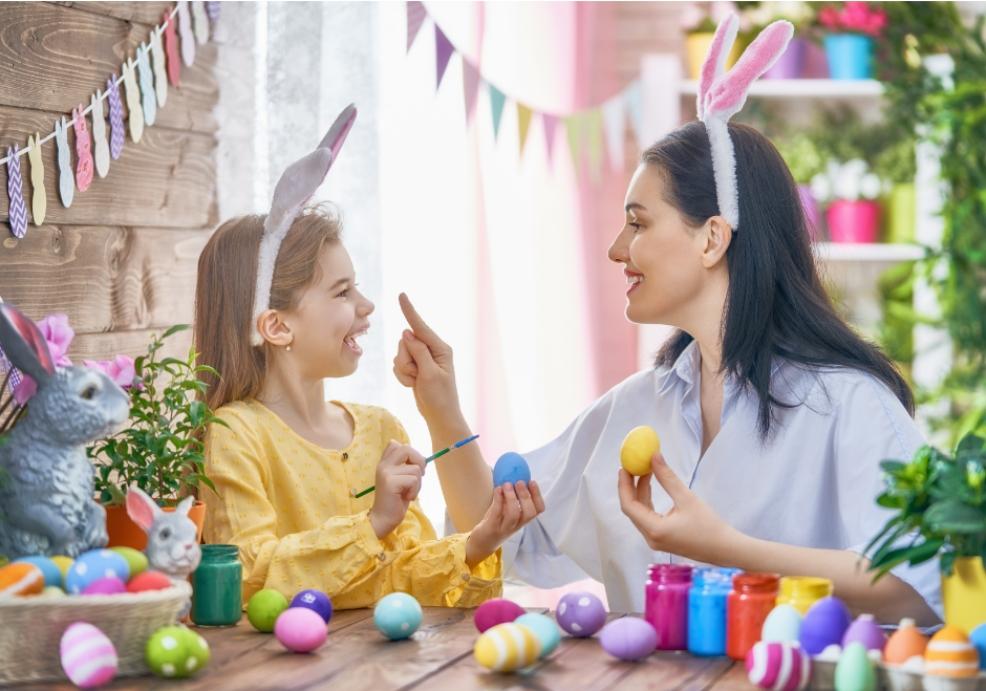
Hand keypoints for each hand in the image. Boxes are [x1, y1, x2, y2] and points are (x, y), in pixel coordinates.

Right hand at [368, 441, 425, 538]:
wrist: (383, 519)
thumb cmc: (395, 500)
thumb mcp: (400, 479)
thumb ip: (404, 466)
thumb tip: (422, 459)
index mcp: (384, 463)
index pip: (396, 444)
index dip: (410, 453)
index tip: (411, 467)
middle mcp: (383, 465)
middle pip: (407, 448)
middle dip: (419, 461)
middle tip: (419, 476)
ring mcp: (385, 473)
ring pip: (415, 468)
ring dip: (418, 483)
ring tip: (409, 492)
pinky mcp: (390, 482)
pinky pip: (413, 480)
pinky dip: (415, 490)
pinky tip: (406, 498)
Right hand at [392, 293, 462, 425]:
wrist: (439, 415)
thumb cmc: (439, 397)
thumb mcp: (429, 374)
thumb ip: (418, 352)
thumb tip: (407, 333)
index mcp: (441, 348)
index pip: (421, 327)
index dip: (409, 310)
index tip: (401, 295)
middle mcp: (432, 349)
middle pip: (405, 342)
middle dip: (405, 360)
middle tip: (417, 376)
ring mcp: (422, 357)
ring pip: (399, 354)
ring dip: (403, 370)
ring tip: (416, 381)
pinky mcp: (415, 365)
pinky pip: (398, 364)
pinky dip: (401, 376)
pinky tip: (413, 384)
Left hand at [465, 481, 544, 566]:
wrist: (481, 542)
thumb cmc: (495, 522)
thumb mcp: (506, 510)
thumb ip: (510, 497)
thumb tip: (512, 474)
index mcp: (523, 519)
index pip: (538, 510)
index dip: (537, 496)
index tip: (532, 481)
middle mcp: (517, 525)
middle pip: (529, 513)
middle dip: (526, 496)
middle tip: (519, 482)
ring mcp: (504, 528)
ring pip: (514, 515)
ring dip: (512, 498)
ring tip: (507, 484)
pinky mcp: (492, 528)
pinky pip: (497, 514)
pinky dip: (498, 500)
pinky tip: (497, 489)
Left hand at [617, 453, 736, 564]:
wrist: (725, 549)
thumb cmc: (708, 526)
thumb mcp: (687, 498)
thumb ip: (667, 478)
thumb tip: (653, 456)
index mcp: (654, 530)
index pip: (629, 505)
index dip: (624, 485)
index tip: (624, 467)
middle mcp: (650, 537)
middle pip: (632, 509)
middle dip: (630, 486)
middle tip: (632, 466)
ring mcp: (656, 540)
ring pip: (640, 513)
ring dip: (640, 492)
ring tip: (644, 471)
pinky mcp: (662, 539)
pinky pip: (648, 518)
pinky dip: (647, 501)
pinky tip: (651, 486)